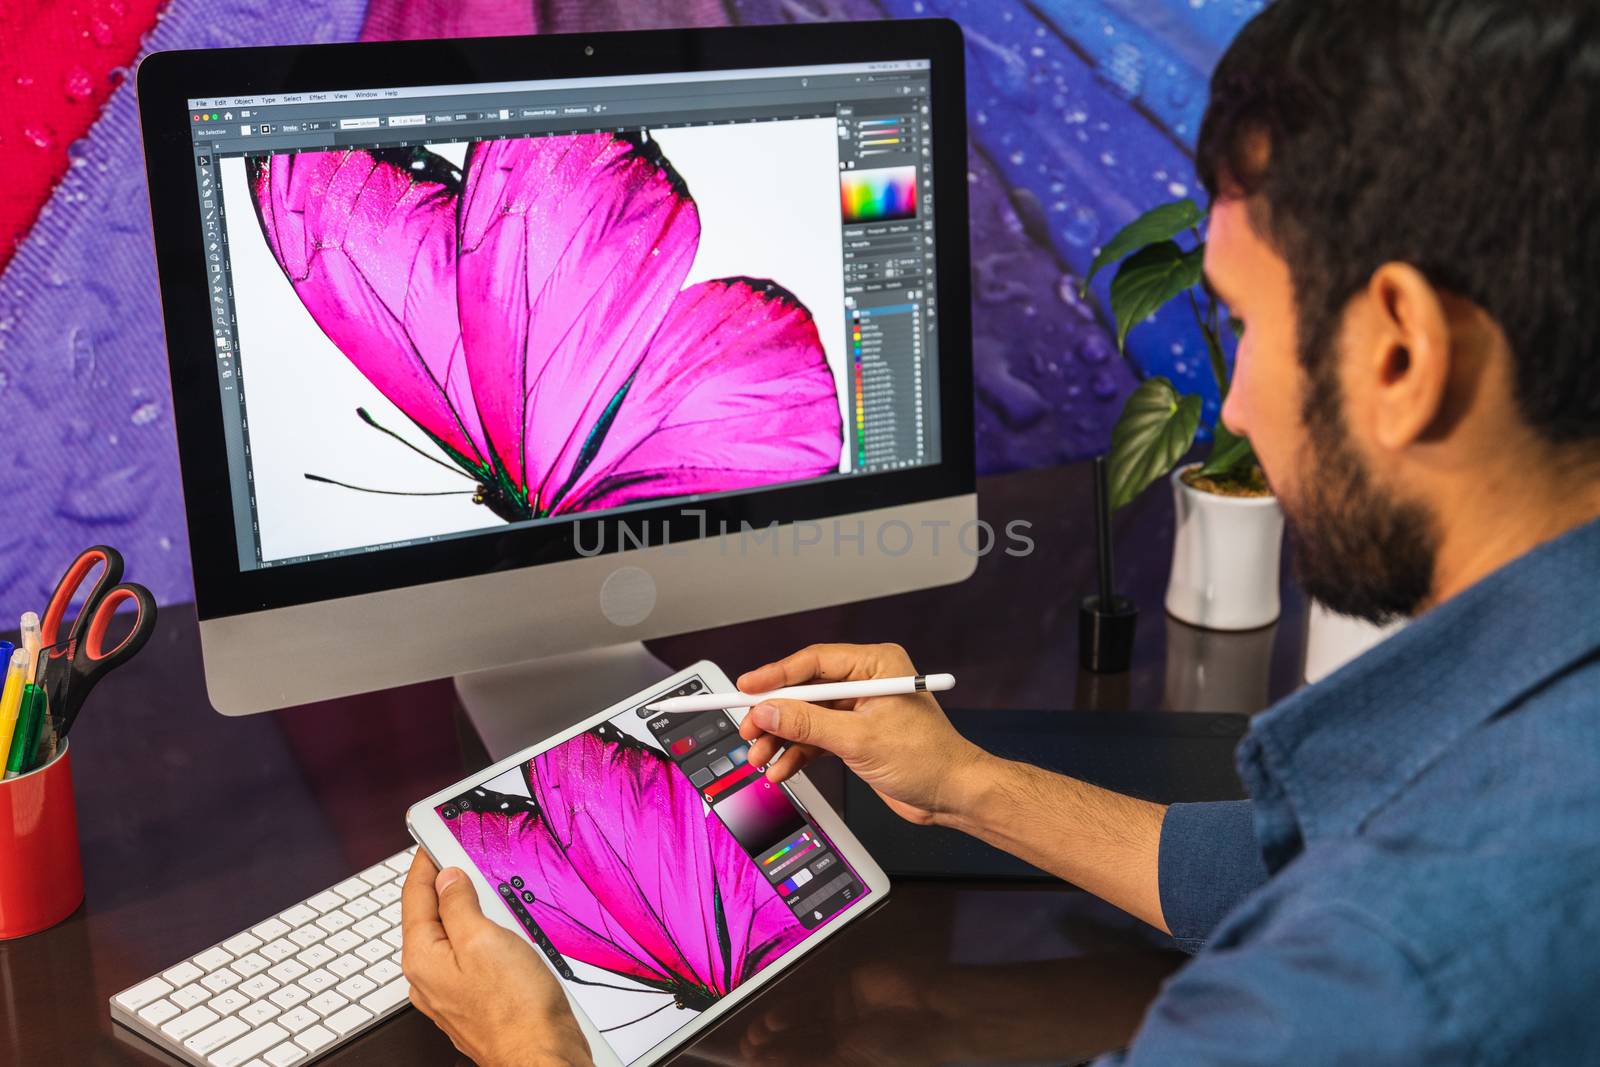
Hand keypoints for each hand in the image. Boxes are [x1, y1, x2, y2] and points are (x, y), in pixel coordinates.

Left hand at [402, 850, 592, 1066]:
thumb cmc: (515, 1010)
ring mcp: (451, 993)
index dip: (426, 862)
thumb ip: (459, 905)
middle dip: (446, 886)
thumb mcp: (484, 939)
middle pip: (430, 917)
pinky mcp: (475, 1002)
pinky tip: (502, 934)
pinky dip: (481, 938)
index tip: (434, 839)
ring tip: (486, 889)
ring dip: (468, 912)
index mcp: (423, 959)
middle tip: (462, 857)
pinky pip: (471, 959)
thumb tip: (447, 878)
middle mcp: (429, 979)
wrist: (541, 1056)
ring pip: (453, 938)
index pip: (415, 896)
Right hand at [737, 643, 991, 825]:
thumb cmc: (929, 760)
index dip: (776, 675)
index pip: (814, 662)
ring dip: (782, 739)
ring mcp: (860, 710)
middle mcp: (866, 682)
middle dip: (775, 714)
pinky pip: (816, 739)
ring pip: (806, 718)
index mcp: (876, 666)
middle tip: (749, 730)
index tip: (746, 688)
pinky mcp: (856, 736)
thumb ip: (810, 724)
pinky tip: (782, 769)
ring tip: (761, 758)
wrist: (953, 796)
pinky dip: (797, 754)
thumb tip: (768, 710)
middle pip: (805, 690)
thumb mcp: (860, 740)